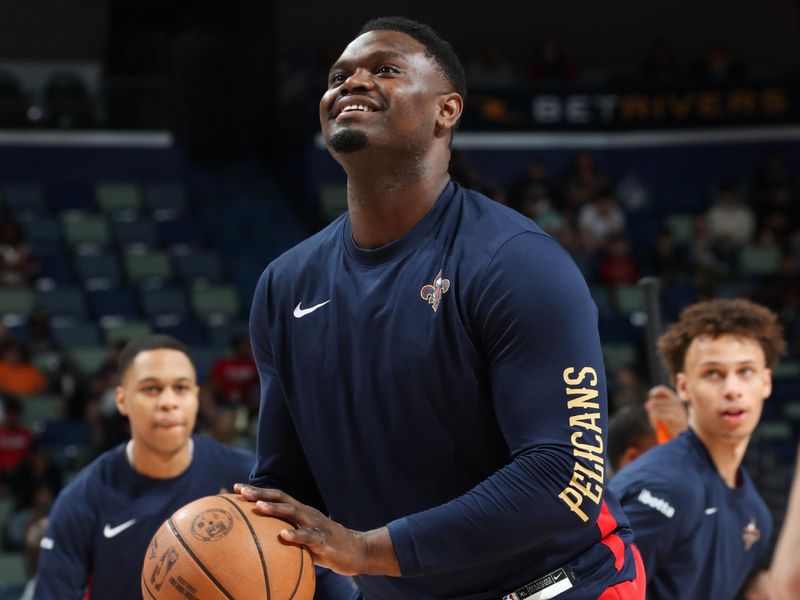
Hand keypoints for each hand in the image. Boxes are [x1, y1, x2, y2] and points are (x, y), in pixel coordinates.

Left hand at [234, 483, 399, 576]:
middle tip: (241, 492)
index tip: (236, 488)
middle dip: (260, 494)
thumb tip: (261, 545)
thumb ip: (287, 537)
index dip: (257, 492)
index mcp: (301, 512)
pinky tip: (282, 535)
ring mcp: (315, 525)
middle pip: (281, 498)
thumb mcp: (304, 539)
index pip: (276, 497)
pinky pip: (308, 537)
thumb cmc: (326, 546)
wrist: (357, 550)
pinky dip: (295, 535)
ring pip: (293, 513)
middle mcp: (306, 513)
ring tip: (258, 506)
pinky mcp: (323, 540)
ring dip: (275, 509)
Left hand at [645, 385, 687, 438]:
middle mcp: (676, 402)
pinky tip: (656, 426)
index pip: (662, 390)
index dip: (654, 391)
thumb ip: (658, 405)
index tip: (650, 396)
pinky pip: (658, 415)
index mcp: (674, 399)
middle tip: (650, 413)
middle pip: (654, 401)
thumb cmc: (672, 423)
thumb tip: (647, 405)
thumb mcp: (667, 411)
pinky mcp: (674, 417)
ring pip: (655, 408)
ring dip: (651, 416)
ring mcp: (676, 409)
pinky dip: (654, 421)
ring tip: (655, 423)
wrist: (683, 435)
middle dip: (650, 408)